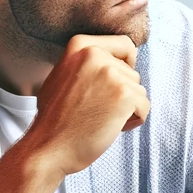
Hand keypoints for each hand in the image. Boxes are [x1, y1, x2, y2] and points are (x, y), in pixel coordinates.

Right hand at [18, 35, 150, 178]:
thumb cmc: (55, 118)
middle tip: (97, 110)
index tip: (115, 82)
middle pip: (131, 72)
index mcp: (80, 46)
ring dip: (127, 108)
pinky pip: (144, 106)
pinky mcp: (124, 95)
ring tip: (101, 120)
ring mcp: (111, 74)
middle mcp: (96, 55)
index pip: (124, 45)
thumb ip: (84, 63)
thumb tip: (111, 59)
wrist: (48, 147)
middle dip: (122, 93)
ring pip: (139, 90)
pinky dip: (133, 121)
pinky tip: (110, 128)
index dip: (125, 64)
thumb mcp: (61, 75)